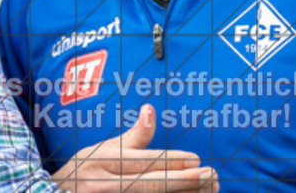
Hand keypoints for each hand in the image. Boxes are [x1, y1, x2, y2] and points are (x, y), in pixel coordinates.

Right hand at [51, 105, 217, 191]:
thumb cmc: (84, 172)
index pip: (143, 162)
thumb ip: (133, 136)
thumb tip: (150, 110)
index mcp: (102, 163)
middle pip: (150, 186)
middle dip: (184, 181)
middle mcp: (105, 187)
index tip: (196, 159)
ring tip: (208, 190)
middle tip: (210, 175)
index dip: (171, 161)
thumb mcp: (102, 149)